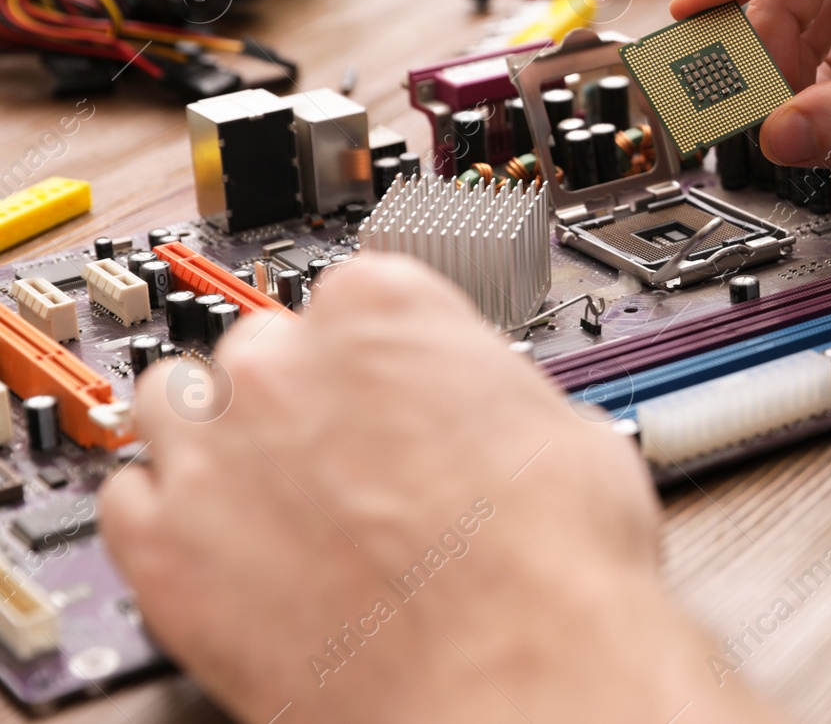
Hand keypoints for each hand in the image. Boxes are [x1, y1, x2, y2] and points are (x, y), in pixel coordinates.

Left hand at [100, 256, 785, 723]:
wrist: (512, 677)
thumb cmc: (549, 566)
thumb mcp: (566, 429)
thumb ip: (493, 395)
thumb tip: (493, 414)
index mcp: (385, 308)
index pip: (352, 290)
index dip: (372, 352)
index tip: (379, 384)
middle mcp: (286, 362)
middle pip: (259, 346)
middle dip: (295, 396)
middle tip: (340, 457)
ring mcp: (213, 450)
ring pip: (170, 405)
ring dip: (213, 439)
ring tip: (266, 495)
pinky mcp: (161, 547)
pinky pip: (128, 501)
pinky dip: (166, 521)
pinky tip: (224, 551)